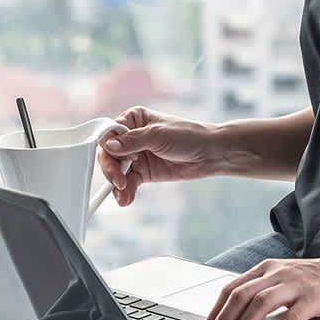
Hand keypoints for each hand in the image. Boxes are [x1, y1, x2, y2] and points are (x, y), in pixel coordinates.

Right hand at [96, 106, 218, 205]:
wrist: (210, 154)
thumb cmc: (187, 136)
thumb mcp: (158, 136)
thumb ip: (132, 141)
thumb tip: (109, 146)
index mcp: (133, 120)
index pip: (109, 133)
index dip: (108, 147)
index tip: (115, 158)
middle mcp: (131, 137)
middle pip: (109, 154)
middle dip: (111, 169)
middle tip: (118, 181)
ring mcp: (136, 156)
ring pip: (116, 171)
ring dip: (117, 184)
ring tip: (123, 195)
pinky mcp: (143, 172)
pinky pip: (128, 183)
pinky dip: (125, 191)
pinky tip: (126, 199)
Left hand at [203, 254, 319, 319]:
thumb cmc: (319, 280)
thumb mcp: (284, 279)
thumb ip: (264, 291)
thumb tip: (239, 315)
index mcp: (266, 268)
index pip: (232, 287)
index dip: (216, 309)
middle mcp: (277, 273)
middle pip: (241, 295)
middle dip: (223, 319)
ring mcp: (296, 283)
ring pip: (261, 303)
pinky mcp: (314, 296)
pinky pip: (293, 314)